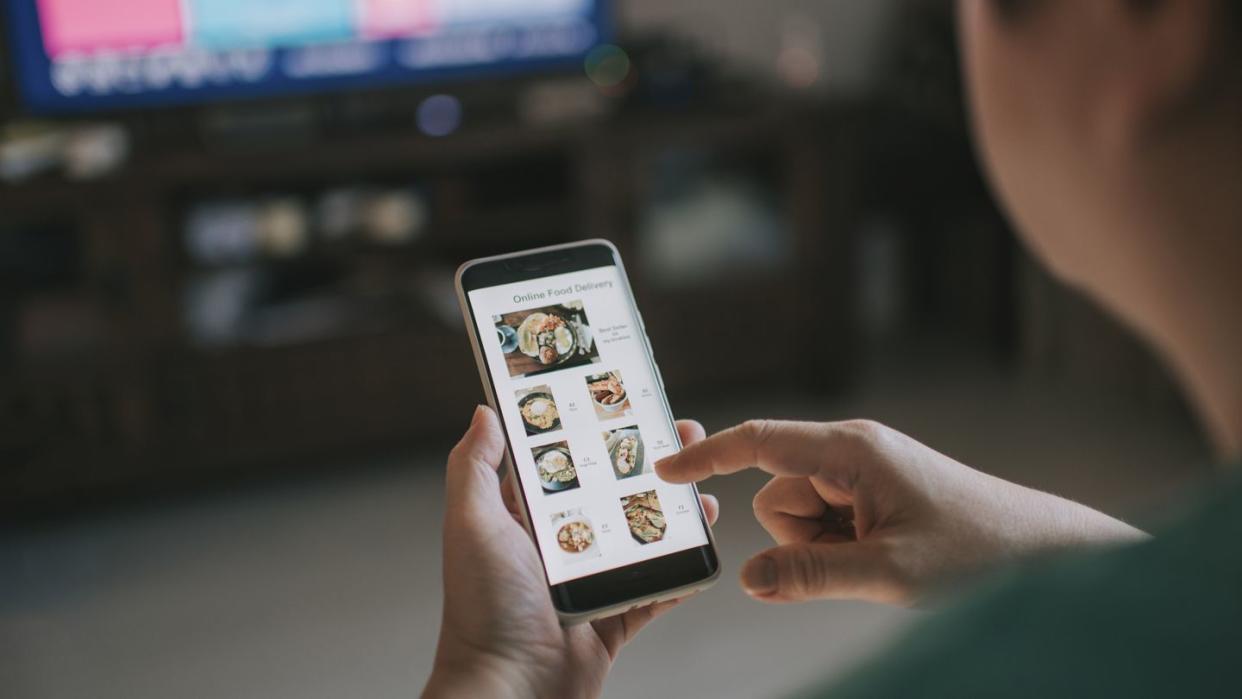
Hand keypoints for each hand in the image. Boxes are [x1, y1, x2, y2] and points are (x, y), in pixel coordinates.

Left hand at [423, 407, 718, 697]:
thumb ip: (475, 467)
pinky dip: (682, 568)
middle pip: (609, 492)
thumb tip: (485, 411)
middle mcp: (555, 546)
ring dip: (673, 511)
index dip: (590, 430)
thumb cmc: (484, 610)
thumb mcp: (471, 525)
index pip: (559, 461)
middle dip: (646, 464)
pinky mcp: (613, 617)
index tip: (623, 400)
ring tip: (701, 487)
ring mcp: (588, 582)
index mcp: (520, 519)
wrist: (512, 692)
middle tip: (679, 435)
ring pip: (639, 535)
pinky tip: (703, 542)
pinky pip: (656, 587)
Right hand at [656, 419, 1145, 605]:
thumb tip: (747, 580)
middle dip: (800, 537)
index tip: (664, 469)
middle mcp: (852, 453)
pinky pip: (826, 528)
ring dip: (823, 548)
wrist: (1047, 553)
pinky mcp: (875, 498)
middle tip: (860, 558)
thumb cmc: (983, 551)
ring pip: (798, 518)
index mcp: (852, 450)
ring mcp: (864, 476)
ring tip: (882, 559)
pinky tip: (886, 558)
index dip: (708, 457)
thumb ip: (809, 576)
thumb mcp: (890, 574)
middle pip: (777, 496)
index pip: (760, 443)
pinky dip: (841, 550)